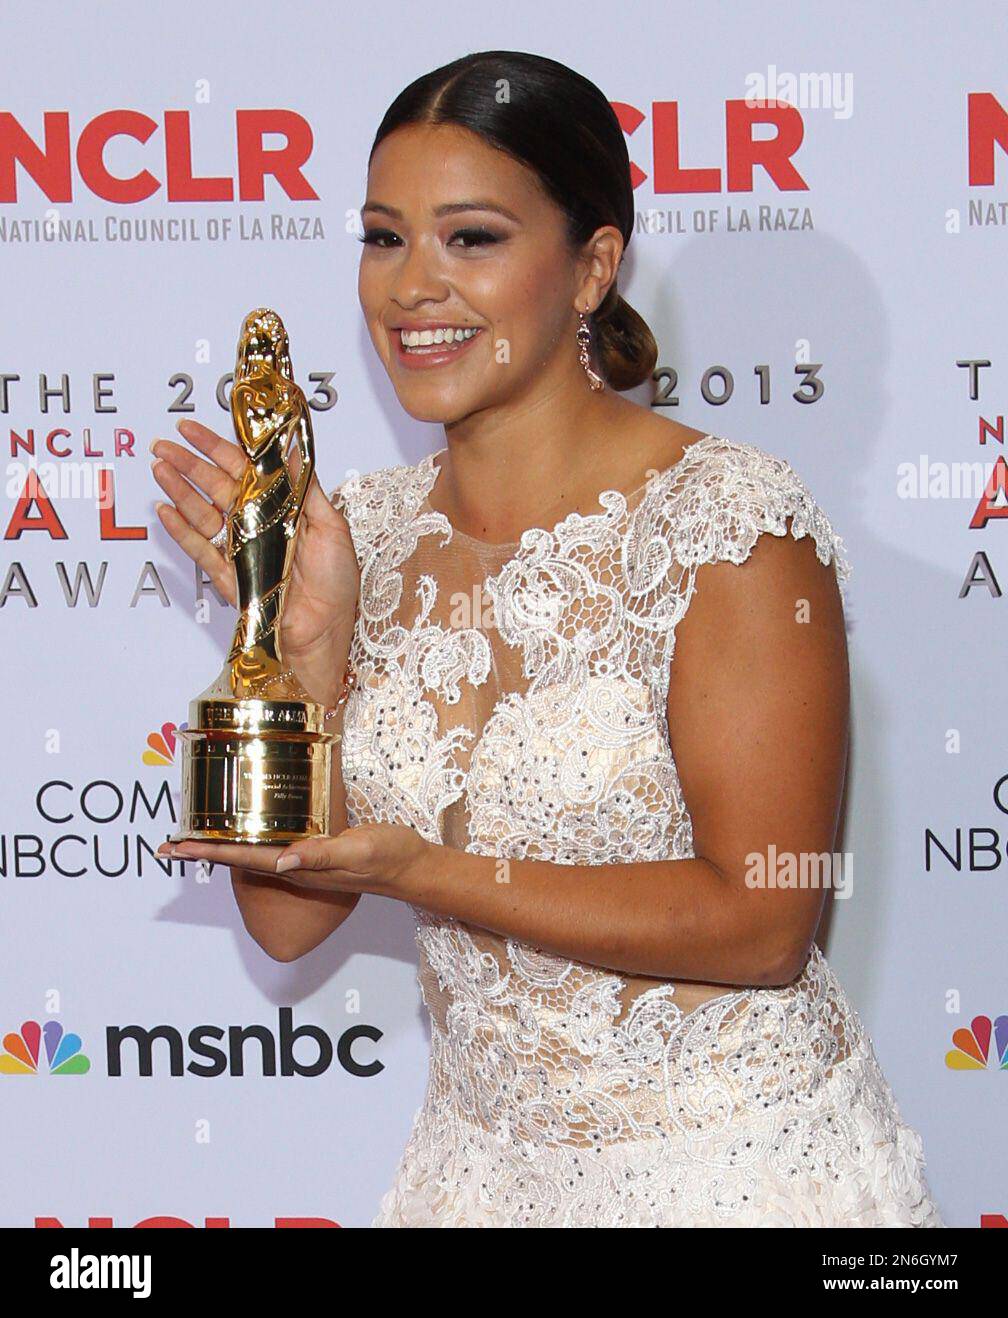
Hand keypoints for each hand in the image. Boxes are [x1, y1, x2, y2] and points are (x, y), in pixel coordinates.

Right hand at [150, 417, 359, 698]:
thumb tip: (290, 446)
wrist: (326, 630)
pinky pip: (199, 549)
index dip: (219, 447)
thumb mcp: (330, 525)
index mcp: (281, 507)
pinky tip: (164, 509)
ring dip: (179, 489)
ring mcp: (239, 549)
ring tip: (159, 467)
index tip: (194, 428)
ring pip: (202, 512)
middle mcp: (257, 524)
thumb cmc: (336, 582)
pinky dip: (180, 530)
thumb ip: (305, 487)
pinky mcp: (227, 576)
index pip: (244, 469)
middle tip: (163, 442)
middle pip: (216, 486)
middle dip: (189, 463)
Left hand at [157, 822, 432, 899]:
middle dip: (203, 851)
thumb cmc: (387, 857)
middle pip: (238, 857)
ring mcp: (303, 860)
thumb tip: (282, 859)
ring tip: (194, 838)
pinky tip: (244, 830)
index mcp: (298, 865)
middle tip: (168, 844)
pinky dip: (248, 838)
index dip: (207, 852)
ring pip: (251, 852)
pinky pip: (272, 845)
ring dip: (220, 846)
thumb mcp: (357, 850)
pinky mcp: (314, 849)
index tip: (175, 847)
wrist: (410, 867)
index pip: (243, 857)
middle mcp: (293, 865)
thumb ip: (320, 856)